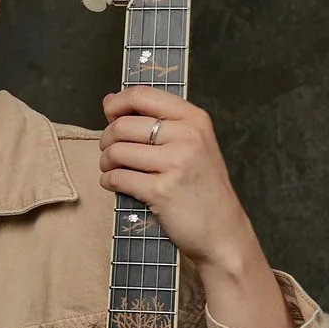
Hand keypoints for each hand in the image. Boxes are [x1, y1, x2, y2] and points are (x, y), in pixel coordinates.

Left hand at [98, 89, 293, 327]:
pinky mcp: (161, 190)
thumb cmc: (201, 188)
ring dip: (106, 163)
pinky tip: (117, 185)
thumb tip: (109, 101)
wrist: (223, 232)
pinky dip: (109, 182)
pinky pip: (117, 178)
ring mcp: (176, 163)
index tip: (109, 115)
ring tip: (114, 170)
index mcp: (194, 119)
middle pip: (122, 126)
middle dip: (107, 140)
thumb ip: (154, 121)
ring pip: (116, 152)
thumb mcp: (191, 145)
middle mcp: (187, 136)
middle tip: (111, 154)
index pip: (142, 95)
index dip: (116, 104)